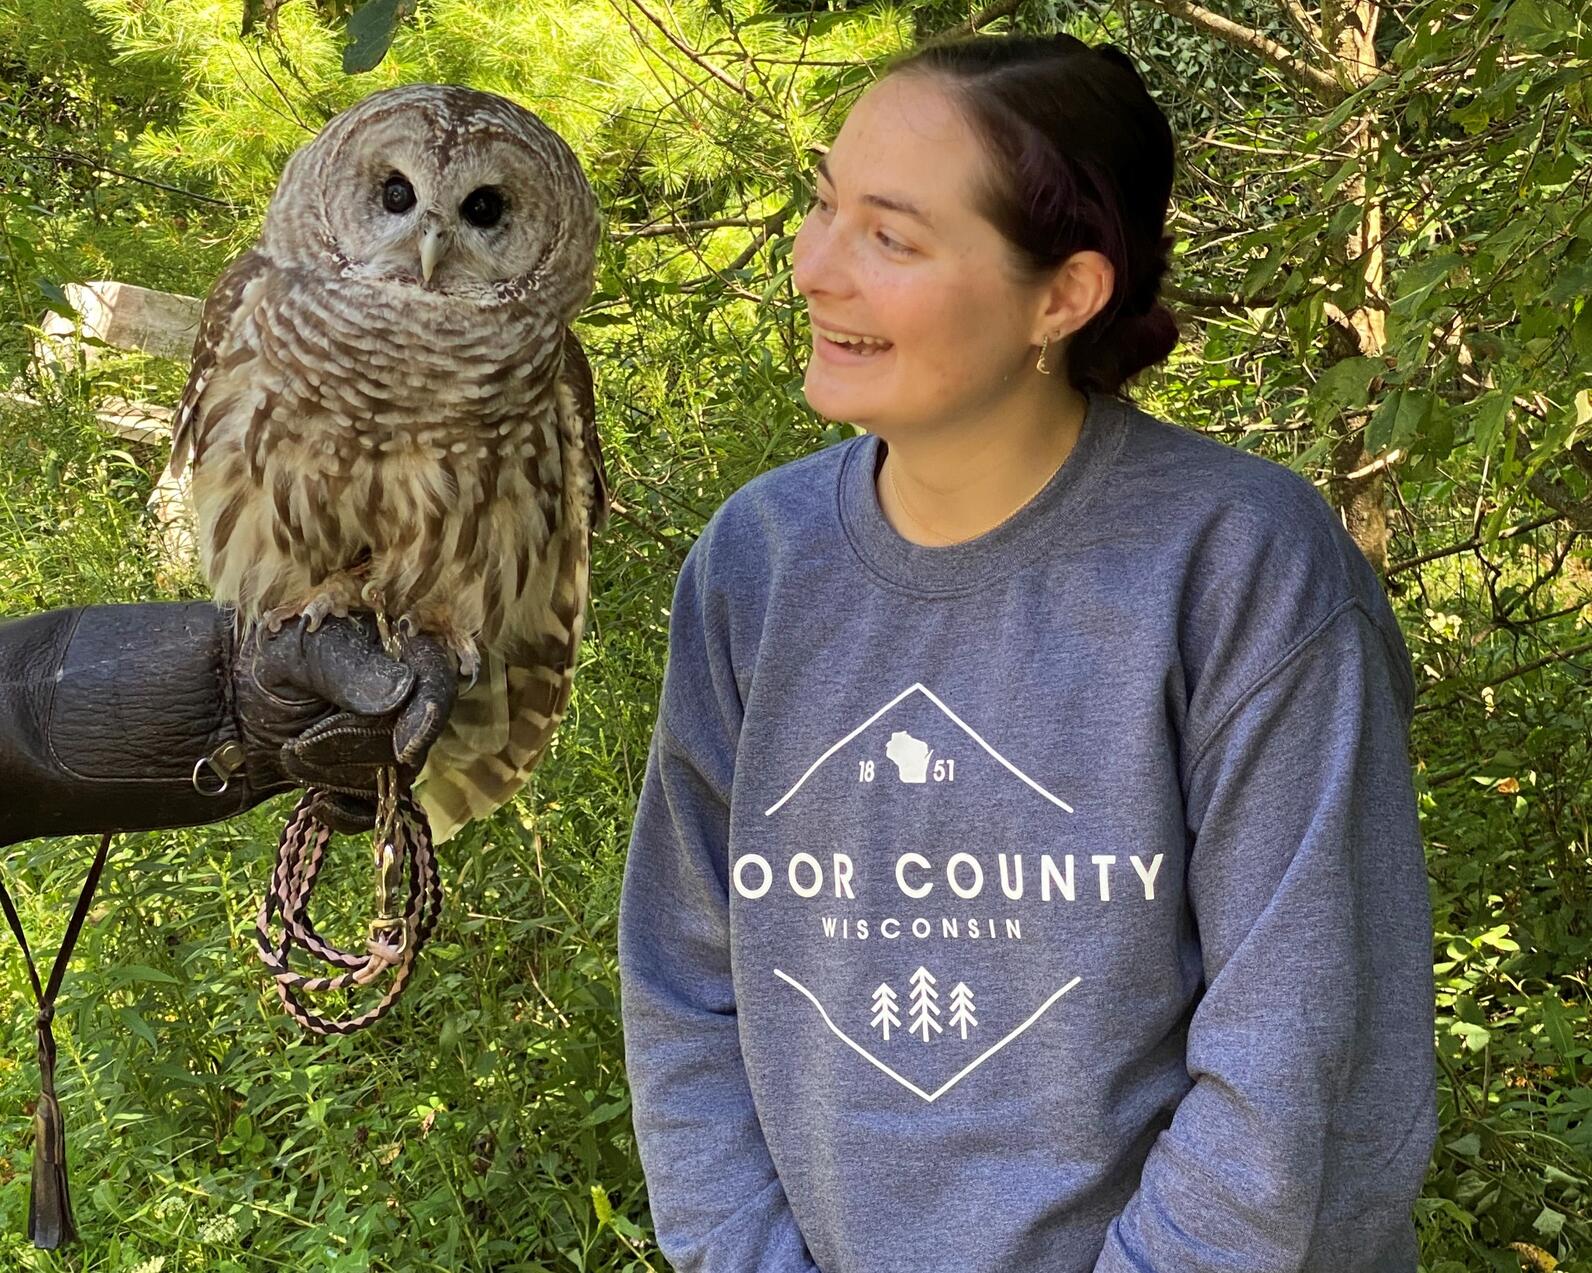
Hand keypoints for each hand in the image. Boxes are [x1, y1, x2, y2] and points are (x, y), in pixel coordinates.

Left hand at [230, 614, 457, 832]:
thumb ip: (349, 668)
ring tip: (291, 752)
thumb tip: (404, 692)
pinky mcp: (359, 780)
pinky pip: (375, 810)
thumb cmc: (256, 661)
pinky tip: (318, 804)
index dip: (428, 713)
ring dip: (338, 773)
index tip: (404, 745)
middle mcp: (399, 699)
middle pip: (412, 737)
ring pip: (391, 776)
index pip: (435, 679)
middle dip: (356, 746)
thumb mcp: (297, 651)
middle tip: (302, 742)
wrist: (214, 701)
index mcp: (394, 650)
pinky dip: (349, 814)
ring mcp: (382, 743)